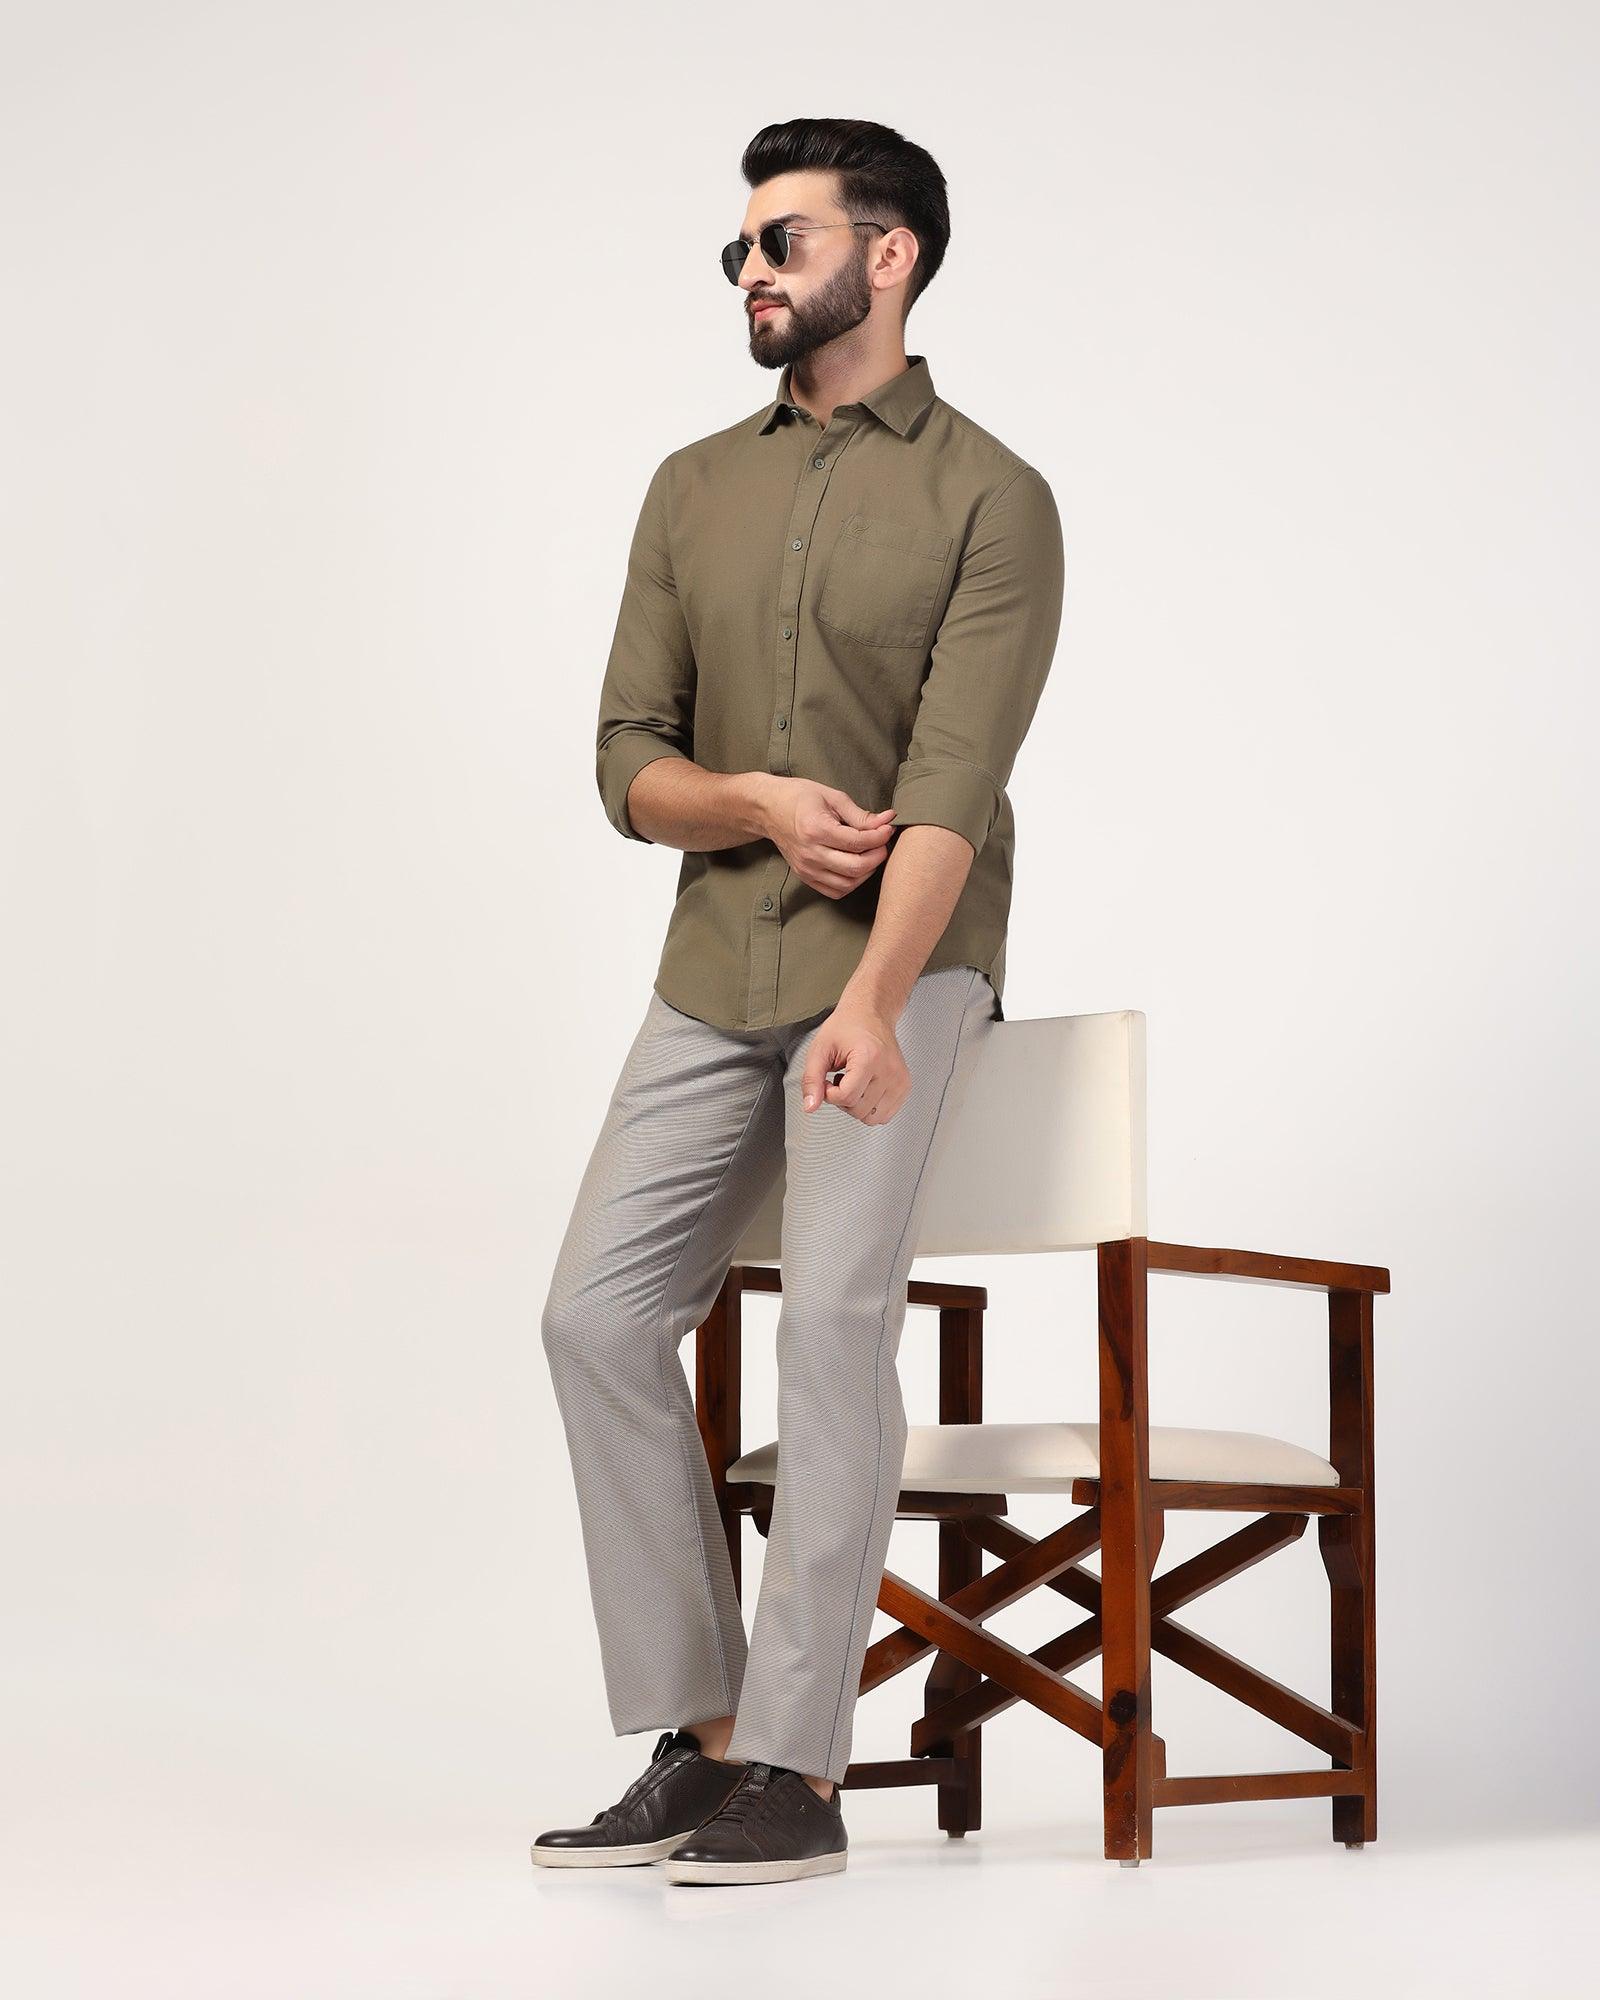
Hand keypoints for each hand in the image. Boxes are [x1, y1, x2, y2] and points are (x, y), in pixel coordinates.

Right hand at [758, 777, 895, 898]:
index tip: (888, 828)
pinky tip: (856, 867)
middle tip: (883, 843)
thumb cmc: (799, 797)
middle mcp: (810, 853)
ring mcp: (806, 868)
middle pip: (856, 867)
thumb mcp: (831, 797)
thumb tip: (887, 820)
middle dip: (877, 856)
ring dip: (867, 871)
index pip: (858, 842)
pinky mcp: (805, 877)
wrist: (769, 809)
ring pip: (848, 883)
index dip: (880, 837)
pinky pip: (835, 891)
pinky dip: (851, 882)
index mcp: (816, 829)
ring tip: (871, 854)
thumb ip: (860, 814)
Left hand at [799, 997, 910, 1124]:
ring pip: (873, 1118)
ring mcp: (900, 1080)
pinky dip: (871, 1107)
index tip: (828, 1080)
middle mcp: (889, 1070)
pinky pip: (885, 1115)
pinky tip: (865, 1088)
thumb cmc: (847, 1027)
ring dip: (857, 1105)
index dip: (830, 1094)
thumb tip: (810, 1106)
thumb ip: (811, 1079)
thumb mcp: (820, 1049)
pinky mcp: (904, 1086)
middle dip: (843, 1099)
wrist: (870, 1014)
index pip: (846, 1097)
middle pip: (859, 1110)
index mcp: (870, 1058)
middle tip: (841, 1078)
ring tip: (854, 1082)